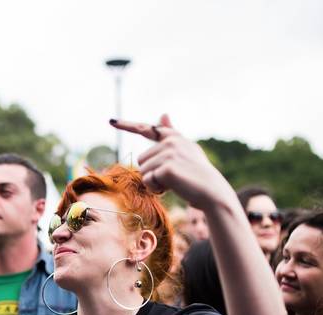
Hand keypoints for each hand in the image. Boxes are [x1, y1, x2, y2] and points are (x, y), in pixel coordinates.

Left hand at [110, 114, 233, 208]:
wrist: (211, 192)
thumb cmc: (196, 174)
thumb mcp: (185, 151)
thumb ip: (171, 134)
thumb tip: (163, 113)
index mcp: (174, 137)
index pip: (147, 129)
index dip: (127, 125)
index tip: (111, 121)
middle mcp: (171, 141)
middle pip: (142, 160)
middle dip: (152, 173)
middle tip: (173, 178)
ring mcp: (169, 153)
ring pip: (143, 171)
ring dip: (154, 182)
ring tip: (174, 182)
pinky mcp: (166, 168)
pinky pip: (148, 181)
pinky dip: (156, 189)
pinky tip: (172, 188)